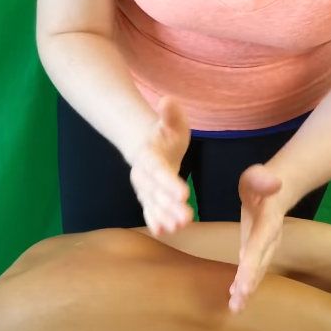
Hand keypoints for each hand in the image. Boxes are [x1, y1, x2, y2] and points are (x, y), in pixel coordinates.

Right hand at [129, 97, 192, 235]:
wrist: (146, 146)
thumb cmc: (164, 135)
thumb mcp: (171, 122)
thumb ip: (170, 114)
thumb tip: (167, 100)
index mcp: (150, 157)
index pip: (160, 172)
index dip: (170, 184)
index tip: (184, 194)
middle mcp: (144, 175)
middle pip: (156, 193)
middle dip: (170, 207)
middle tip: (186, 219)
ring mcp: (144, 189)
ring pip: (153, 205)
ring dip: (164, 217)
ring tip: (177, 228)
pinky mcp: (148, 199)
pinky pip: (150, 211)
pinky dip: (155, 221)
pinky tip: (163, 231)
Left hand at [230, 164, 287, 311]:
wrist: (278, 188)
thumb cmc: (262, 181)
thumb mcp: (258, 175)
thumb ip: (263, 179)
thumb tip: (274, 183)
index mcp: (267, 222)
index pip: (258, 246)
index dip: (251, 266)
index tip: (244, 285)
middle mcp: (270, 238)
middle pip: (259, 264)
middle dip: (249, 285)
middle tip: (237, 304)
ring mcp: (266, 246)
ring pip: (258, 271)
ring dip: (247, 290)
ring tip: (236, 307)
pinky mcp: (259, 249)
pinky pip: (254, 269)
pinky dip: (246, 283)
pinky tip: (236, 297)